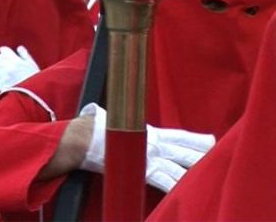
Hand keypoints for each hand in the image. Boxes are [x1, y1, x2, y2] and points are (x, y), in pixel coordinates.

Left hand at [0, 46, 39, 90]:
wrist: (34, 96)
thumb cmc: (35, 80)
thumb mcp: (33, 65)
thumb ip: (25, 55)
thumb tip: (19, 48)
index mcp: (16, 61)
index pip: (4, 51)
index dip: (4, 51)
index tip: (4, 51)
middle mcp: (8, 67)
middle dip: (2, 60)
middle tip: (6, 63)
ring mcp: (3, 77)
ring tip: (5, 73)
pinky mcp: (1, 86)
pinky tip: (2, 80)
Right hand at [79, 103, 215, 192]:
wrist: (81, 138)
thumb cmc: (90, 127)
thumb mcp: (106, 118)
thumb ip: (110, 118)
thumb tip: (98, 112)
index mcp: (147, 132)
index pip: (178, 136)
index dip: (195, 139)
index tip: (211, 141)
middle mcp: (152, 143)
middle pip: (184, 150)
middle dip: (203, 154)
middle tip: (221, 156)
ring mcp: (147, 156)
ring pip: (178, 166)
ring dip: (194, 172)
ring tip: (210, 177)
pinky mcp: (140, 169)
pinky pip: (162, 179)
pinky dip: (175, 185)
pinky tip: (186, 190)